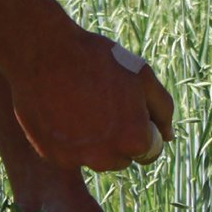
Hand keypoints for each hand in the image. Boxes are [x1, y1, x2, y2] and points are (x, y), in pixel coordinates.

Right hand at [4, 29, 173, 172]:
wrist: (43, 51)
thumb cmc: (96, 59)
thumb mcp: (141, 75)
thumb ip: (162, 109)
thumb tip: (168, 137)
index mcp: (135, 139)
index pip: (149, 151)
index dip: (140, 128)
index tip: (124, 107)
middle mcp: (107, 157)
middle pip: (121, 158)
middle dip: (117, 138)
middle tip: (100, 103)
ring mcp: (78, 159)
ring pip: (95, 158)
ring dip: (93, 141)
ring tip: (79, 104)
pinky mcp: (52, 156)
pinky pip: (69, 155)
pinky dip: (67, 140)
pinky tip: (60, 111)